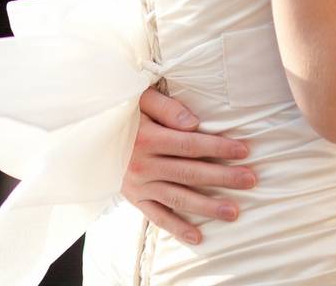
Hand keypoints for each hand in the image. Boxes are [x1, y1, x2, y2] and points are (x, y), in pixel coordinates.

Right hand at [122, 89, 256, 244]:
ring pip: (178, 198)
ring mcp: (138, 185)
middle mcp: (143, 164)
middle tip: (251, 180)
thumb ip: (166, 108)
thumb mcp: (138, 99)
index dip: (219, 148)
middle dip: (223, 177)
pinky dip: (176, 228)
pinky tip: (198, 237)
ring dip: (208, 207)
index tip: (244, 150)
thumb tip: (194, 124)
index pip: (190, 145)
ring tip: (234, 212)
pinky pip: (156, 216)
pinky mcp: (133, 198)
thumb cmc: (120, 112)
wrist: (85, 135)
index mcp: (147, 138)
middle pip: (190, 173)